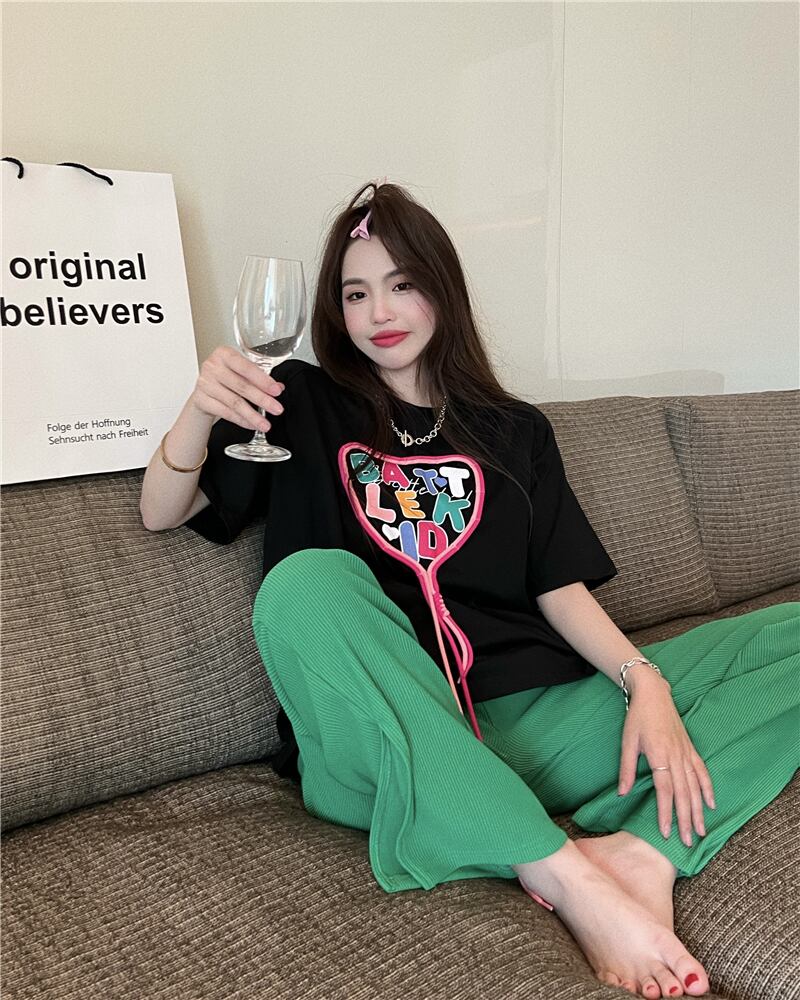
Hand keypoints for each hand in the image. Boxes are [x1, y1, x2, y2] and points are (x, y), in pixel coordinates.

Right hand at [190, 345, 284, 431]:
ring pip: (234, 402)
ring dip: (253, 415)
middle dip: (262, 400)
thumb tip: (278, 387)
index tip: (276, 391)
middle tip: (276, 409)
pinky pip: (226, 413)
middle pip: (241, 386)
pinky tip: (252, 424)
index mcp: (224, 354)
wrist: (204, 388)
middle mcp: (212, 366)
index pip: (246, 367)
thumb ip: (259, 377)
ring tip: (265, 424)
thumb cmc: (226, 375)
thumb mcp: (241, 371)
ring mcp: (205, 383)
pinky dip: (242, 421)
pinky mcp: (201, 400)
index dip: (263, 380)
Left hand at [617, 668, 715, 846]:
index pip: (665, 790)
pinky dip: (708, 788)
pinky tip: (711, 804)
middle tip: (687, 842)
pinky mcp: (691, 749)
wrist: (654, 694)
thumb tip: (622, 793)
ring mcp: (686, 752)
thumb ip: (627, 769)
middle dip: (686, 819)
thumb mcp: (627, 741)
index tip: (666, 832)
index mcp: (659, 755)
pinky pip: (702, 771)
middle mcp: (676, 756)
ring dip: (699, 810)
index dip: (666, 812)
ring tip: (701, 831)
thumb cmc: (637, 717)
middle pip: (684, 793)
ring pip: (695, 786)